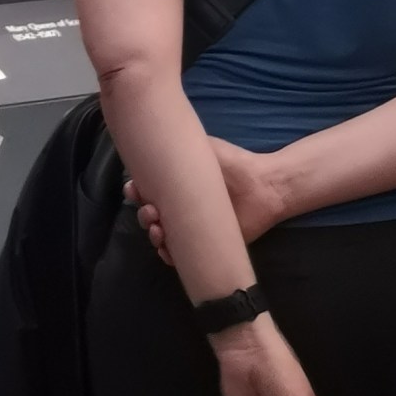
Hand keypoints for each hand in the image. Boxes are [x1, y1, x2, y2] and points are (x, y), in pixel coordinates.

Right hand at [126, 140, 288, 263]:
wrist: (263, 186)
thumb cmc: (233, 164)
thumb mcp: (204, 148)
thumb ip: (180, 145)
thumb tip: (155, 139)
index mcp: (177, 186)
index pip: (147, 191)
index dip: (135, 192)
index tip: (133, 189)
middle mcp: (181, 207)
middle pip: (149, 216)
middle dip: (143, 215)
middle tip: (151, 211)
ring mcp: (192, 227)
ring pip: (161, 236)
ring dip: (153, 235)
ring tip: (159, 230)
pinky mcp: (207, 246)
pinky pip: (181, 256)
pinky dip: (169, 255)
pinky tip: (166, 250)